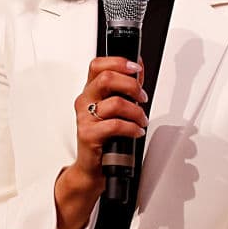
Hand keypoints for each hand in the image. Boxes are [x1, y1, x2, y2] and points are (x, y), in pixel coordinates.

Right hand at [70, 56, 148, 187]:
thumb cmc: (104, 136)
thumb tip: (138, 68)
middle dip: (132, 85)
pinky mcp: (88, 134)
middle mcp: (85, 101)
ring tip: (142, 120)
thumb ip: (126, 87)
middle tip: (142, 97)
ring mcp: (85, 118)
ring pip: (115, 103)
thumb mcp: (115, 108)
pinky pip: (115, 125)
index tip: (135, 68)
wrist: (91, 166)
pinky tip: (136, 131)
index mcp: (90, 91)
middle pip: (107, 78)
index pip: (98, 65)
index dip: (118, 62)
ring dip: (136, 111)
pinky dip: (132, 128)